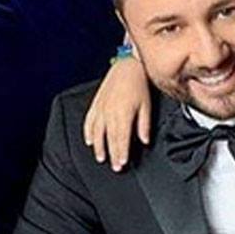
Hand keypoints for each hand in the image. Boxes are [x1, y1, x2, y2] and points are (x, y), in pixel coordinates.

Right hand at [83, 57, 151, 171]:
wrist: (128, 66)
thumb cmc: (139, 85)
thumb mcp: (146, 106)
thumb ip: (144, 125)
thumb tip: (145, 141)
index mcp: (123, 114)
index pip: (121, 140)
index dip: (121, 154)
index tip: (122, 165)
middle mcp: (109, 113)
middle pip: (109, 139)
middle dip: (111, 154)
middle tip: (114, 167)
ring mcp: (100, 108)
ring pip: (97, 132)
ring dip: (98, 147)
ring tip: (100, 158)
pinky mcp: (96, 103)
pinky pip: (89, 121)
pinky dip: (88, 132)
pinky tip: (89, 141)